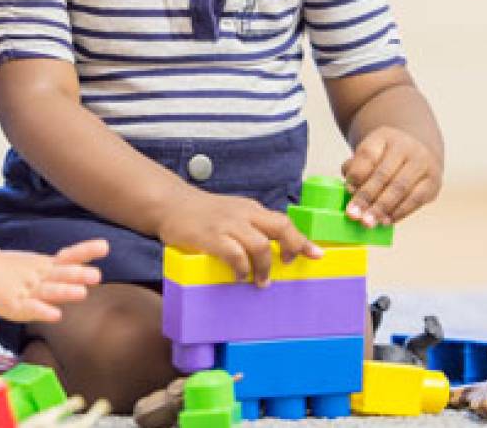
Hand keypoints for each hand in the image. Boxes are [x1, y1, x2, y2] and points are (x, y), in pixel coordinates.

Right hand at [0, 239, 107, 322]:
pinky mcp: (16, 305)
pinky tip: (56, 315)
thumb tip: (94, 260)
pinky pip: (31, 308)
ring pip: (49, 290)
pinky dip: (42, 311)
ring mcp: (29, 290)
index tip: (105, 246)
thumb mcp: (43, 264)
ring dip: (65, 291)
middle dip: (78, 274)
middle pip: (62, 274)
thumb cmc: (17, 271)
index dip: (86, 251)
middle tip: (96, 275)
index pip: (70, 256)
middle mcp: (41, 276)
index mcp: (48, 265)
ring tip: (81, 293)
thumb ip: (67, 263)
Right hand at [158, 191, 321, 284]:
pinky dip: (241, 268)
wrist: (170, 204)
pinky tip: (239, 276)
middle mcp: (243, 214)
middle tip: (288, 266)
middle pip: (280, 227)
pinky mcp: (210, 236)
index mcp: (251, 209)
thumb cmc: (202, 214)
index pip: (284, 222)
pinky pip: (234, 254)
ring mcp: (227, 224)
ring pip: (260, 245)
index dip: (301, 240)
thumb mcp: (232, 214)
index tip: (316, 255)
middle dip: (292, 248)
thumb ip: (251, 226)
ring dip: (264, 267)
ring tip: (261, 281)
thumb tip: (273, 250)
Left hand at [341, 125, 441, 226]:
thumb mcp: (370, 154)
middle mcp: (406, 147)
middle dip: (366, 196)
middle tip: (353, 215)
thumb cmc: (385, 158)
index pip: (368, 155)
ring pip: (400, 188)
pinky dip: (399, 212)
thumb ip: (356, 167)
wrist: (418, 151)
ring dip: (382, 208)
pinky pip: (416, 200)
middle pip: (383, 174)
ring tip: (368, 222)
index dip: (357, 174)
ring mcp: (423, 163)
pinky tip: (385, 221)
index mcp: (385, 137)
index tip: (348, 190)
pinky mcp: (433, 182)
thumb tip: (351, 188)